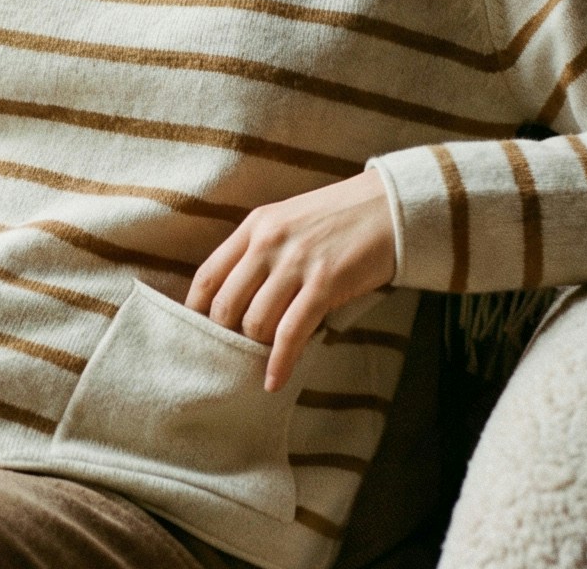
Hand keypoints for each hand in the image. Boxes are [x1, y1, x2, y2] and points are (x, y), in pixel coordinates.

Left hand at [186, 169, 396, 392]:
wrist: (390, 206)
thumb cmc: (339, 217)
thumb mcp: (288, 221)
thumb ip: (261, 250)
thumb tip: (239, 298)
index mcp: (255, 225)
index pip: (208, 274)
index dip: (196, 310)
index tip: (197, 332)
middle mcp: (269, 242)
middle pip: (227, 304)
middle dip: (226, 336)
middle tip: (233, 354)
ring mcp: (296, 262)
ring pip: (256, 321)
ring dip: (256, 349)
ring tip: (259, 364)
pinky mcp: (325, 283)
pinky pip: (291, 332)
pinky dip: (280, 362)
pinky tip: (274, 381)